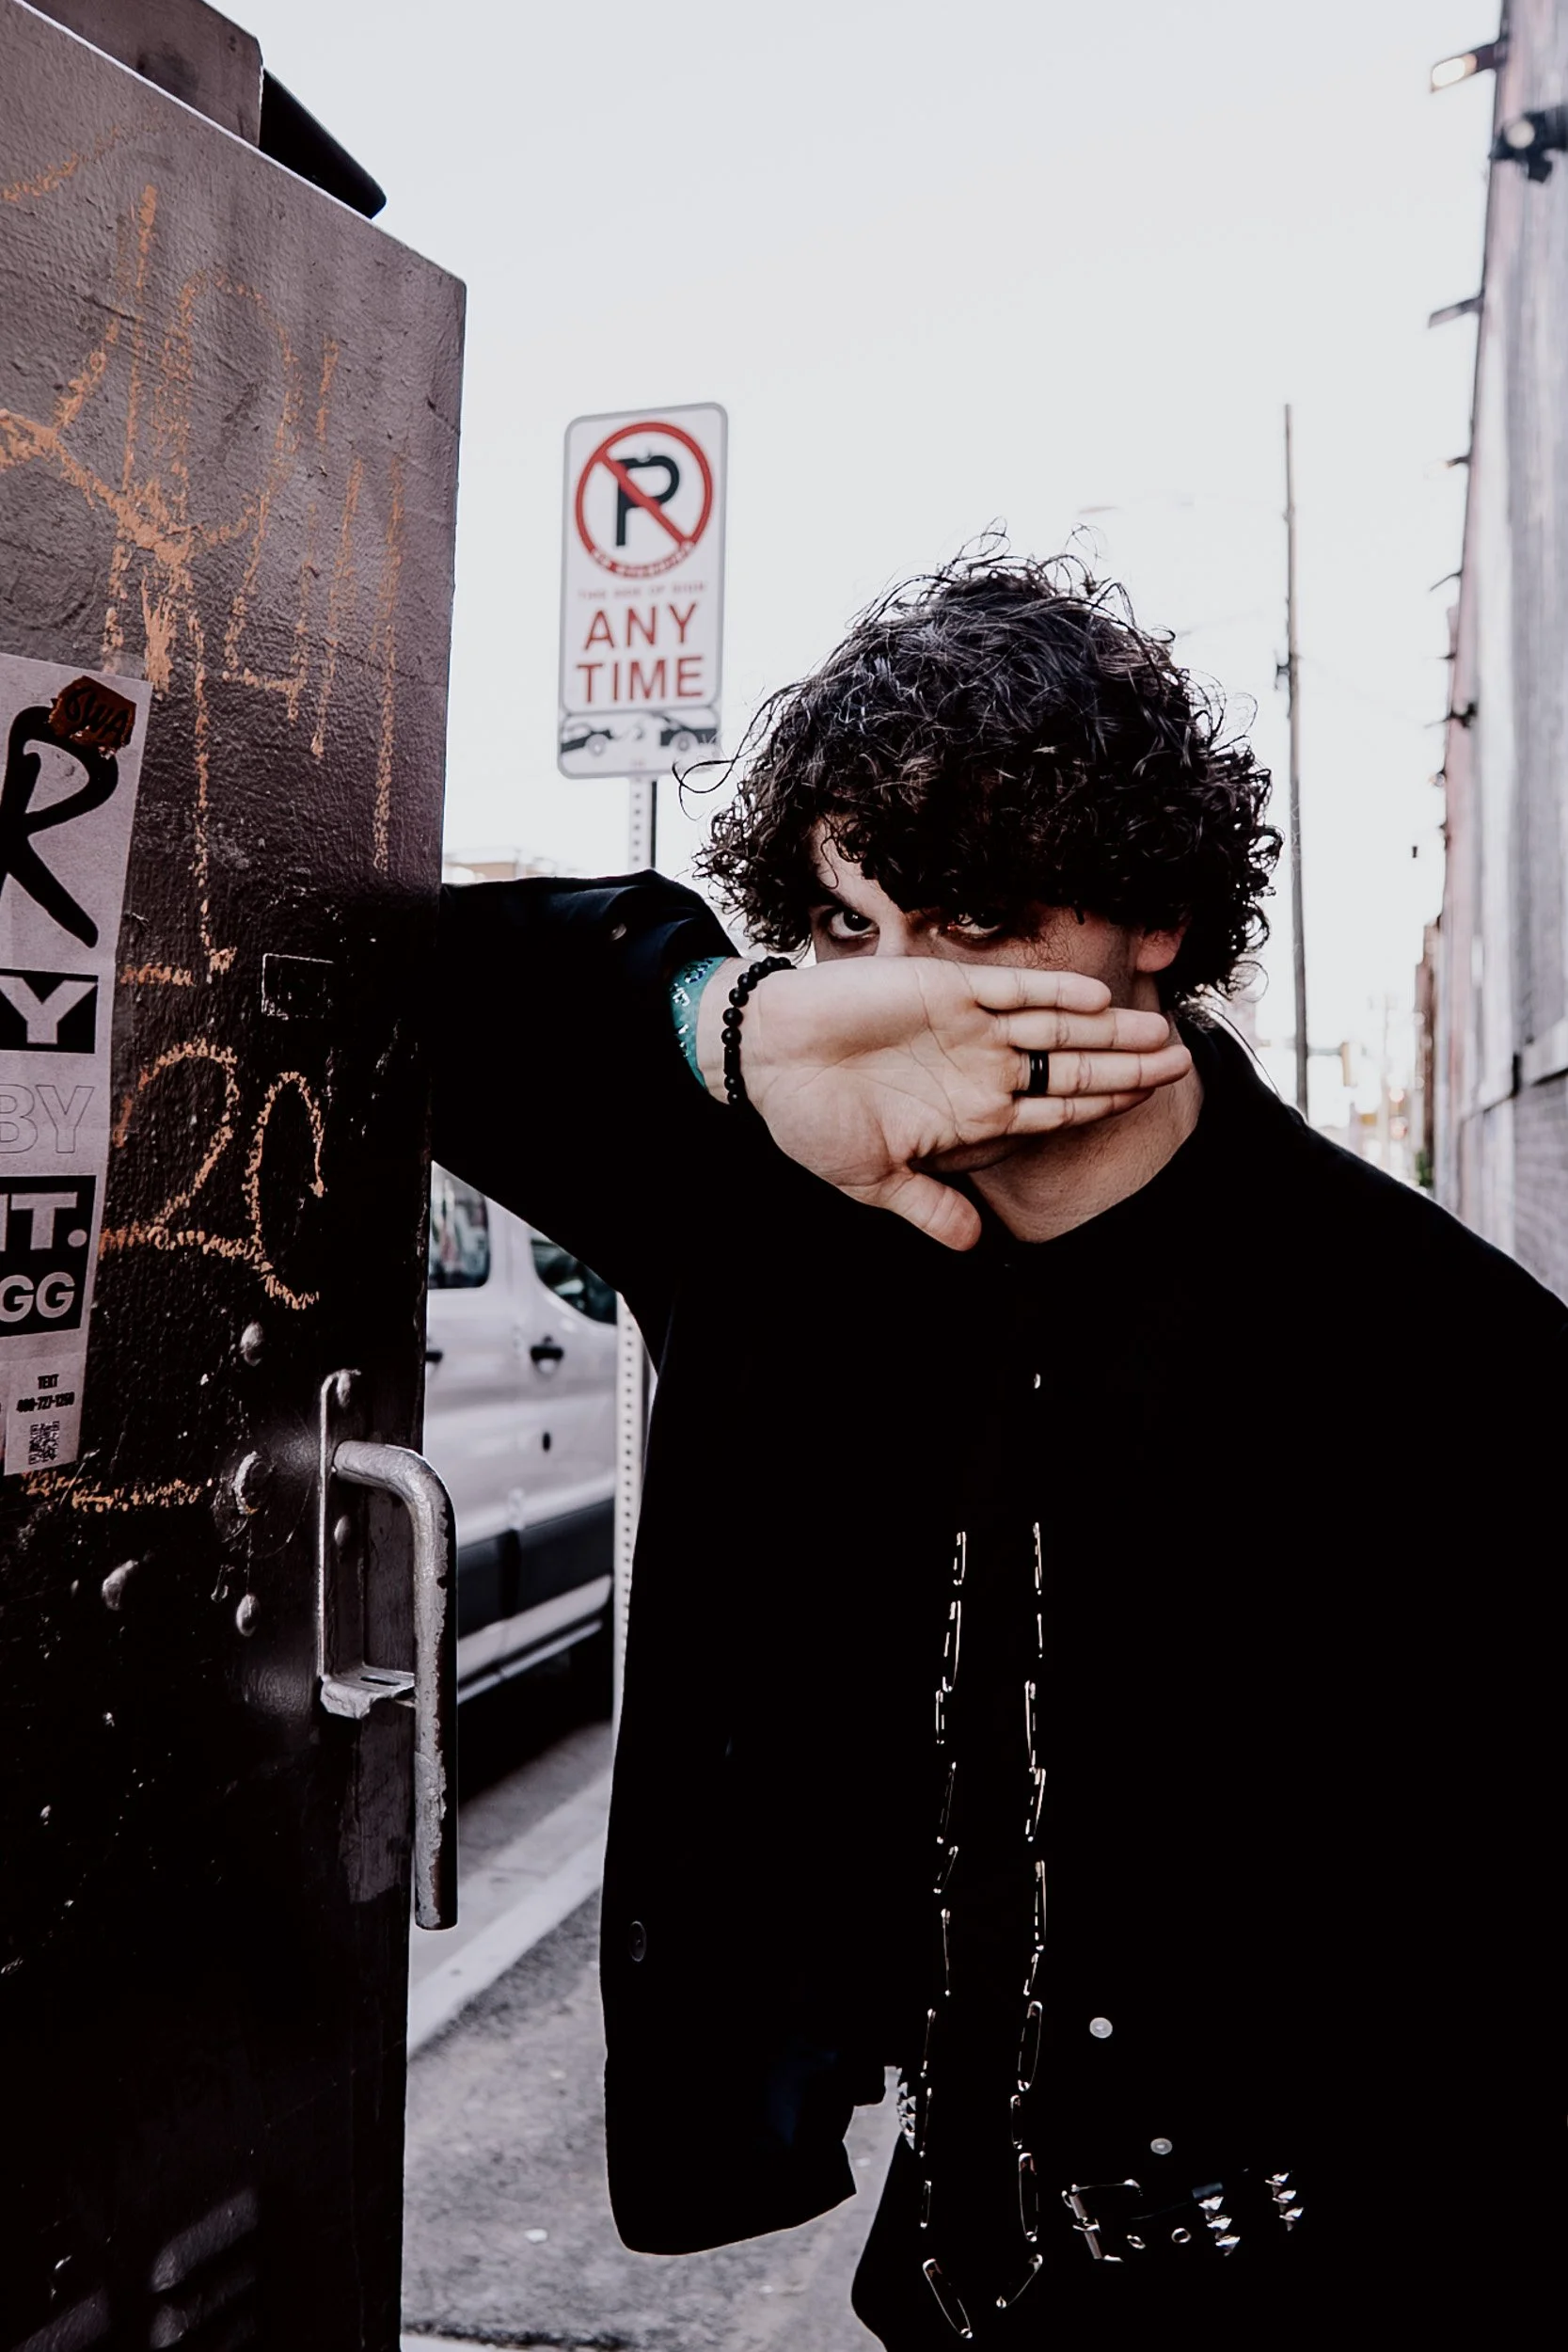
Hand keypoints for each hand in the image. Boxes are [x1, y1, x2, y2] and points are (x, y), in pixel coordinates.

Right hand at [700, 957, 1190, 1249]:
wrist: (765, 1059)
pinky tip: (1095, 1001)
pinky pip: (1008, 991)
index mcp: (971, 1113)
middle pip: (1071, 1066)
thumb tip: (972, 1247)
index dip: (1104, 1102)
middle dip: (1127, 1064)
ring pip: (1054, 1027)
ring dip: (1108, 1028)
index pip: (1055, 1108)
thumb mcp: (873, 1180)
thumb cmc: (812, 1120)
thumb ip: (929, 1207)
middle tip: (1183, 1061)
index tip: (1152, 1098)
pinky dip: (1050, 995)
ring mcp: (967, 1027)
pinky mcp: (943, 990)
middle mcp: (980, 1068)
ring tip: (1161, 1029)